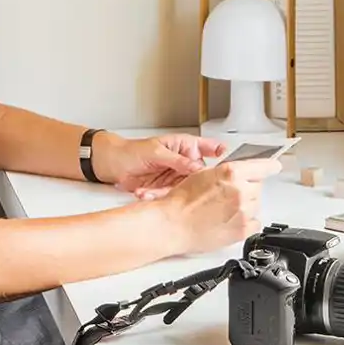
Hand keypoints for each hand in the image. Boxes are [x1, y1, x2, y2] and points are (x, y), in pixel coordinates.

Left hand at [94, 132, 226, 194]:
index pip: (209, 149)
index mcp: (184, 147)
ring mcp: (176, 178)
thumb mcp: (156, 152)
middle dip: (194, 184)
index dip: (221, 155)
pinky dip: (155, 197)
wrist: (113, 164)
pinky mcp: (166, 191)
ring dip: (167, 193)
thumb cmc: (132, 150)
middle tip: (187, 188)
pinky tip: (144, 193)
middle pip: (200, 175)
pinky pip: (169, 198)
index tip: (230, 164)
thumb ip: (178, 161)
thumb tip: (197, 168)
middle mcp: (183, 163)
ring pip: (184, 190)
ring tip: (150, 190)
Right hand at [162, 158, 281, 254]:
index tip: (274, 166)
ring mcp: (243, 212)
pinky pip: (255, 223)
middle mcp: (241, 191)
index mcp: (232, 173)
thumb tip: (241, 172)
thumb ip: (227, 172)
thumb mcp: (203, 173)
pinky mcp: (242, 231)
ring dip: (246, 204)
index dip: (270, 165)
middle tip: (228, 193)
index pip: (264, 166)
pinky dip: (247, 221)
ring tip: (225, 208)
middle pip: (258, 186)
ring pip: (256, 204)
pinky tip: (231, 220)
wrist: (173, 224)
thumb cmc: (182, 201)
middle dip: (247, 187)